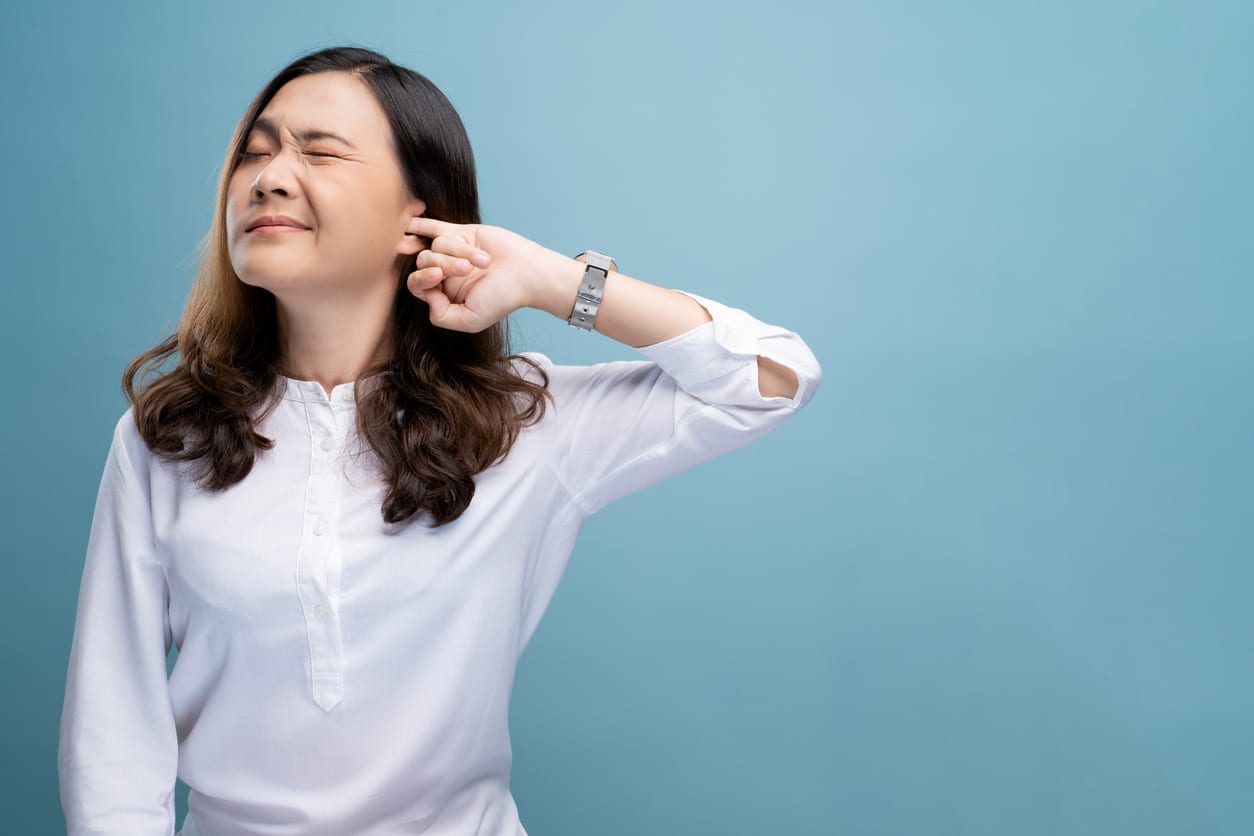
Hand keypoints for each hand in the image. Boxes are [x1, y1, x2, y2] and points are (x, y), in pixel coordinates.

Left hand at [406, 216, 558, 331]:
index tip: (438, 277)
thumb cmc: (502, 298)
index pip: (417, 285)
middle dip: (443, 265)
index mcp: (444, 294)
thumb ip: (440, 315)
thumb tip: (425, 292)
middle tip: (466, 269)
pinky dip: (420, 224)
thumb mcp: (470, 320)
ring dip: (459, 252)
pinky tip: (408, 221)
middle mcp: (445, 273)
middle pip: (424, 262)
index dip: (422, 279)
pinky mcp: (463, 233)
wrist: (527, 274)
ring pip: (436, 245)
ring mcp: (452, 252)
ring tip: (483, 261)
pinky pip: (435, 227)